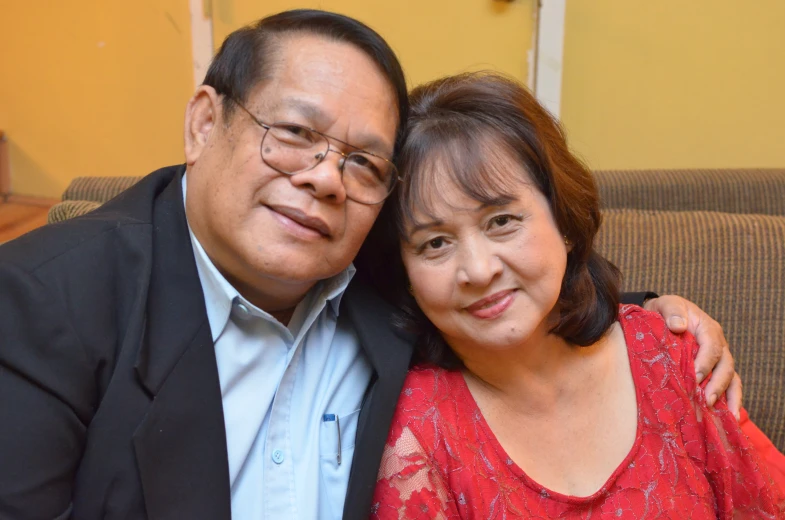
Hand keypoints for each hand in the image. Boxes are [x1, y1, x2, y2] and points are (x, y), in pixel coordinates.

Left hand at [643, 295, 741, 419]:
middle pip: (725, 365)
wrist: (660, 317)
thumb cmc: (663, 312)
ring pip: (731, 378)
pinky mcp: (714, 370)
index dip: (705, 363)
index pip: (712, 346)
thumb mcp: (666, 304)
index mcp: (707, 328)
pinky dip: (731, 400)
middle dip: (718, 384)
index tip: (695, 377)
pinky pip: (729, 385)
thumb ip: (672, 312)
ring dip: (728, 396)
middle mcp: (718, 344)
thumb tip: (678, 326)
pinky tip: (729, 417)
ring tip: (726, 416)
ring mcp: (718, 359)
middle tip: (707, 400)